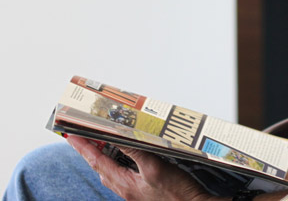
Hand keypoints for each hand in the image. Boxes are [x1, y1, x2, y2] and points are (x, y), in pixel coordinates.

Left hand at [67, 136, 217, 200]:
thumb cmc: (176, 193)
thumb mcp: (154, 167)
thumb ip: (135, 150)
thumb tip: (119, 135)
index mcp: (124, 183)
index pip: (97, 161)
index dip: (83, 147)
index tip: (70, 135)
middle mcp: (125, 189)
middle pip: (100, 167)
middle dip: (89, 151)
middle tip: (82, 136)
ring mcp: (133, 192)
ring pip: (111, 172)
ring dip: (103, 157)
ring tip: (100, 142)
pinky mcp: (143, 192)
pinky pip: (123, 175)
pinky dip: (118, 163)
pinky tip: (126, 158)